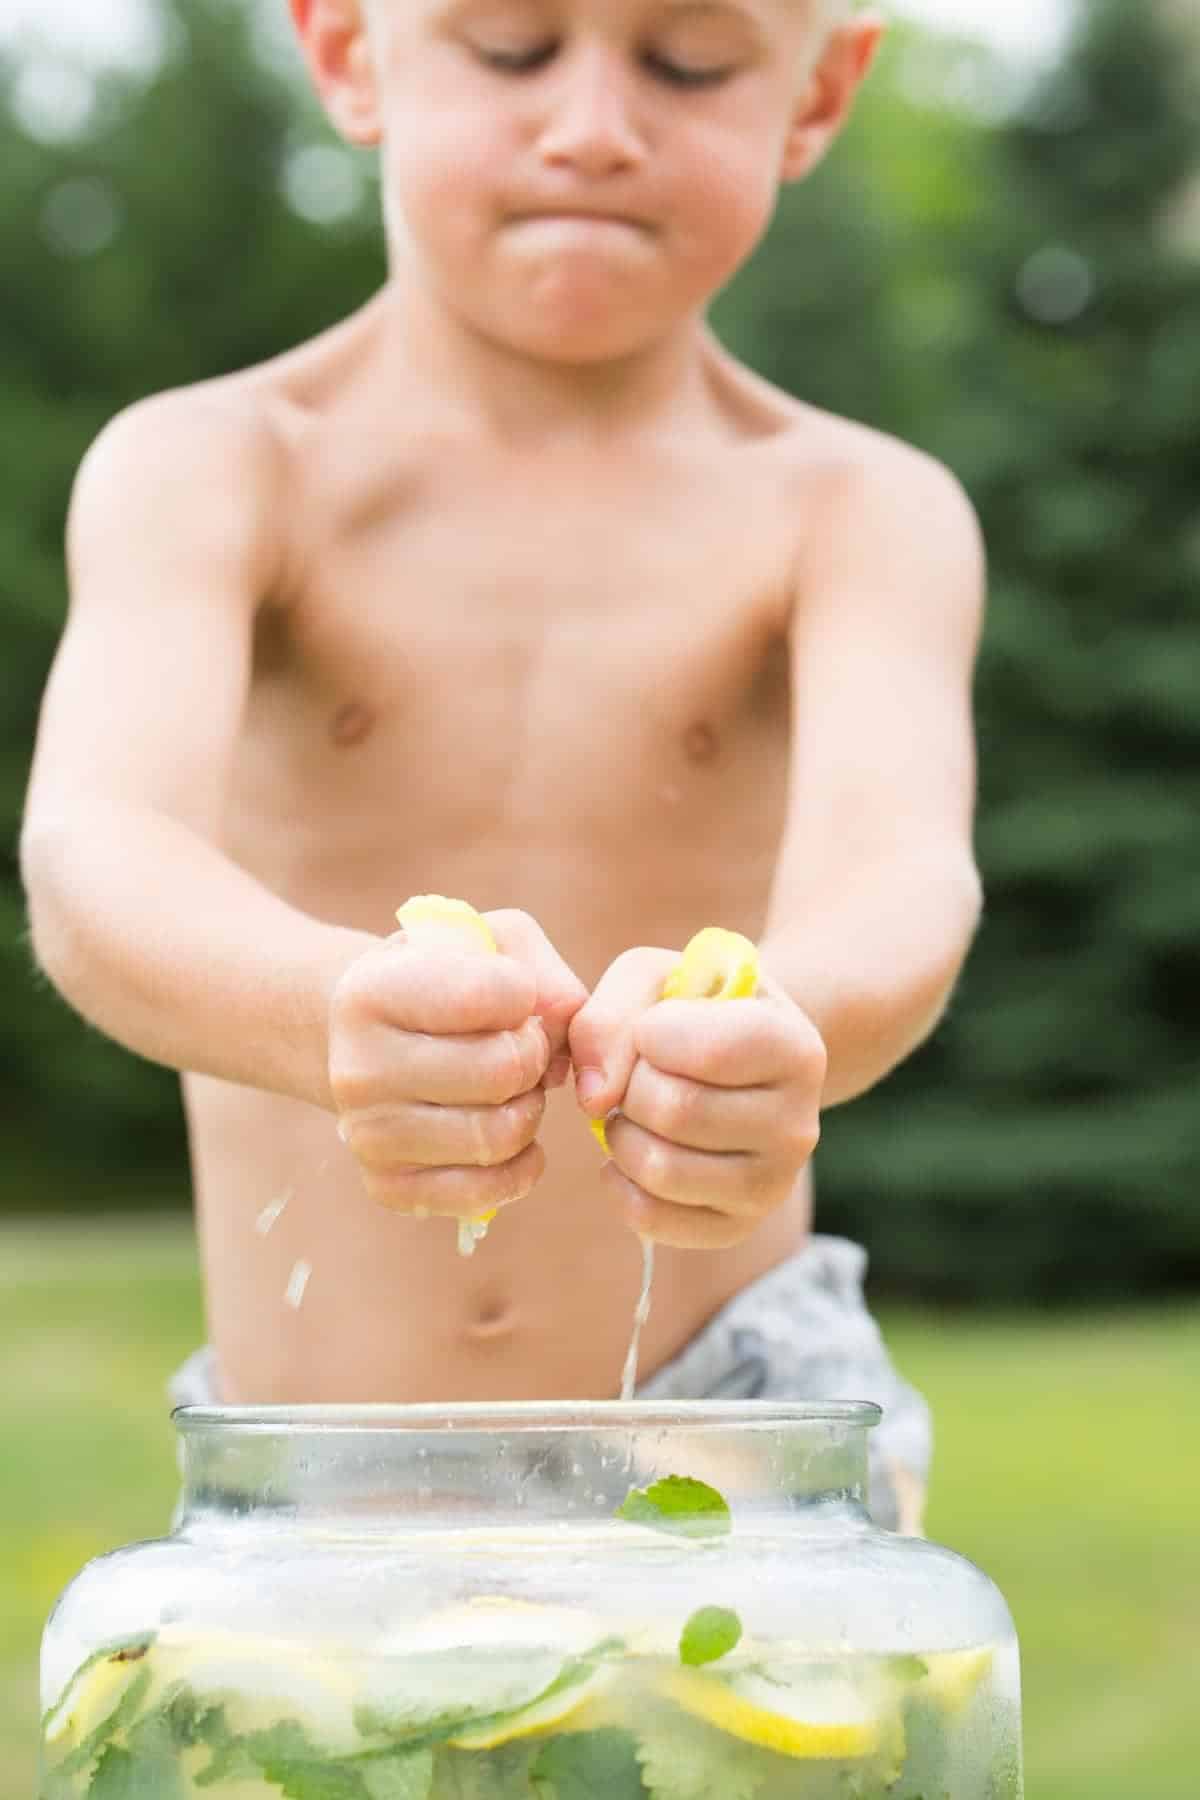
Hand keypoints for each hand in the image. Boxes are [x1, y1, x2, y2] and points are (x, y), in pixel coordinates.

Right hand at [328, 911, 586, 1219]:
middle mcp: (357, 1068)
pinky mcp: (387, 1186)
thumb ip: (542, 971)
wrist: (375, 1038)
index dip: (524, 996)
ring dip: (529, 1110)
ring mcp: (367, 1135)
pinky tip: (514, 1135)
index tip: (512, 999)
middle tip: (523, 1050)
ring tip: (514, 1089)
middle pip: (500, 1072)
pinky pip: (487, 1191)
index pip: (486, 996)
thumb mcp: (487, 943)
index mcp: (371, 992)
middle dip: (533, 1058)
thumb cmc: (445, 982)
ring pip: (498, 1135)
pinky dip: (522, 1165)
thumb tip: (567, 1024)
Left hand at [569, 948, 825, 1248]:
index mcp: (795, 1048)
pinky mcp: (737, 1225)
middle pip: (674, 1111)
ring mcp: (773, 1184)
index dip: (648, 1034)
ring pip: (660, 1169)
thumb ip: (611, 1016)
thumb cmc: (692, 1009)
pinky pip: (651, 1219)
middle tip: (638, 1074)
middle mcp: (799, 1125)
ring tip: (632, 1111)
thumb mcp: (653, 977)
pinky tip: (631, 1151)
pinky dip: (618, 1183)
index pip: (706, 1051)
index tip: (653, 1028)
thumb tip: (595, 1099)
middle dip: (630, 1086)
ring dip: (620, 1135)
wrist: (738, 1059)